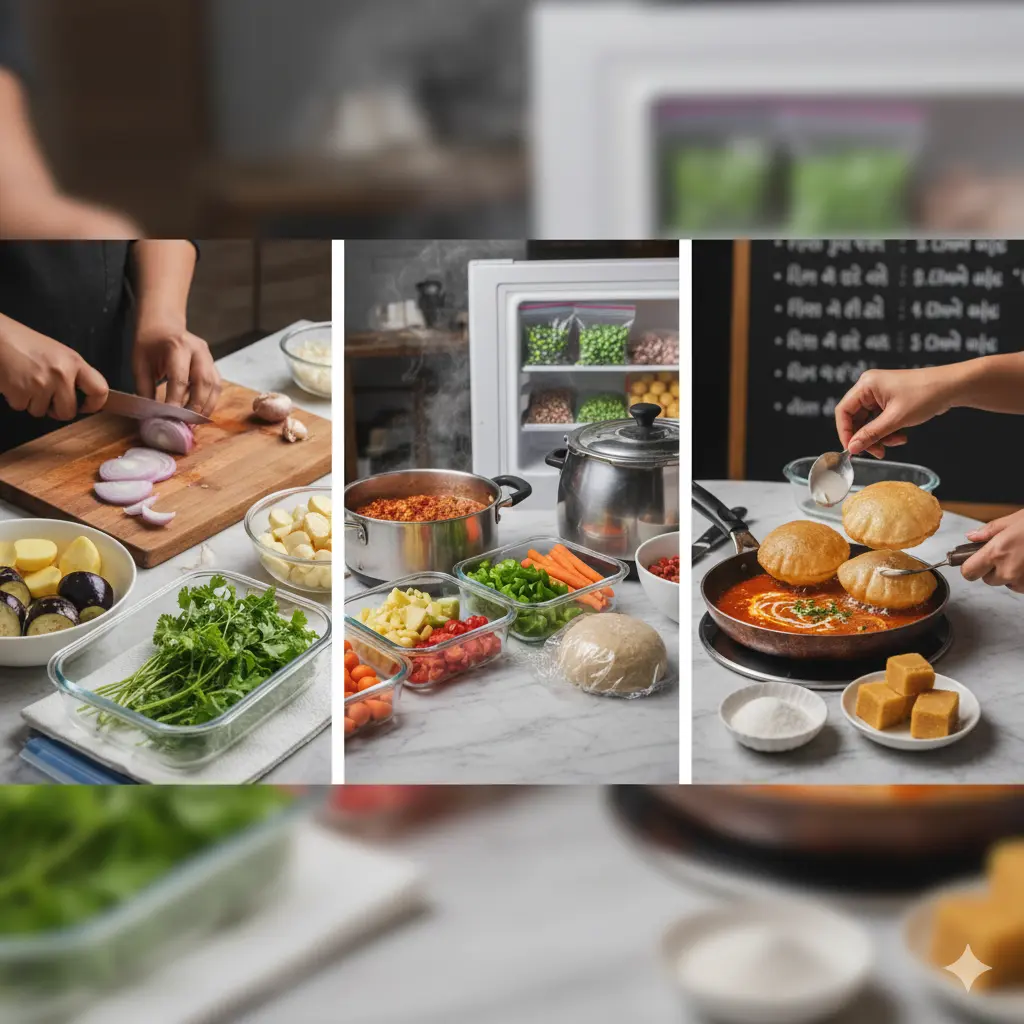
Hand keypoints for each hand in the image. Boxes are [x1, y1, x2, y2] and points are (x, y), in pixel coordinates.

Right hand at [0, 317, 107, 418]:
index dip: (95, 404)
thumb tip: (83, 395)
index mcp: (74, 362)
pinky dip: (18, 399)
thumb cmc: (23, 342)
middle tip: (49, 398)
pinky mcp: (20, 392)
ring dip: (34, 402)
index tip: (87, 406)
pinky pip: (23, 408)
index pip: (100, 390)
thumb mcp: (57, 352)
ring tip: (27, 381)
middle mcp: (61, 374)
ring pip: (42, 412)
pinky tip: (15, 382)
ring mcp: (41, 385)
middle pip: (69, 412)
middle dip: (58, 410)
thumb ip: (73, 373)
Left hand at [133, 325, 220, 415]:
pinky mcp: (213, 364)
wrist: (163, 323)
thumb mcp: (140, 363)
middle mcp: (197, 350)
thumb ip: (145, 388)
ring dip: (207, 406)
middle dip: (196, 406)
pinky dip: (210, 400)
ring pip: (214, 385)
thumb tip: (150, 415)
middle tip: (187, 424)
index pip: (180, 378)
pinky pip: (216, 385)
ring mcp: (208, 356)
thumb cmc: (149, 343)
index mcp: (176, 346)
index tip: (170, 417)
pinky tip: (201, 411)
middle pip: (203, 382)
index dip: (176, 400)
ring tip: (196, 422)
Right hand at [834, 366, 957, 457]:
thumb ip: (871, 434)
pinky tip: (901, 436)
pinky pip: (880, 420)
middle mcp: (870, 388)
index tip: (853, 449)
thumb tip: (853, 447)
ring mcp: (880, 394)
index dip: (845, 432)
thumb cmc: (926, 394)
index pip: (843, 411)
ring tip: (895, 442)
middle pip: (855, 418)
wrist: (953, 387)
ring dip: (879, 436)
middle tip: (877, 452)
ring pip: (869, 422)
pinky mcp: (889, 400)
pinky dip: (888, 431)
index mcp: (866, 385)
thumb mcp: (896, 419)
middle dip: (866, 437)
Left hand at [962, 510, 1023, 591]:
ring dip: (1011, 574)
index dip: (969, 567)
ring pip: (1007, 583)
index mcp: (996, 553)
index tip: (973, 562)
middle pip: (987, 580)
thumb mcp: (1013, 520)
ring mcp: (1023, 581)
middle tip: (1007, 553)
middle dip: (993, 569)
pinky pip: (1023, 586)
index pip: (968, 572)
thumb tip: (972, 537)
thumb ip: (989, 531)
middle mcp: (1008, 571)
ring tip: (1023, 556)